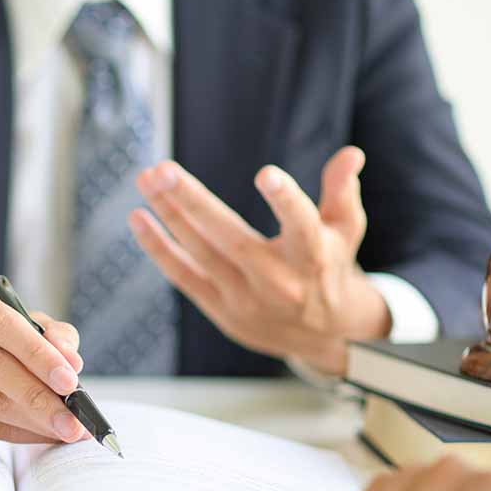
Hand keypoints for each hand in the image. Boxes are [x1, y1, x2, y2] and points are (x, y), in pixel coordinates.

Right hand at [0, 280, 86, 442]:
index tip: (70, 378)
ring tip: (67, 431)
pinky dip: (20, 433)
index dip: (37, 351)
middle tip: (76, 419)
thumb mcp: (15, 322)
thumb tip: (73, 362)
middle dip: (41, 395)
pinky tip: (45, 435)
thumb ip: (50, 333)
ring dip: (35, 420)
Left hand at [129, 147, 389, 374]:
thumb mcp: (345, 230)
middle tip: (164, 170)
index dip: (286, 201)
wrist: (321, 337)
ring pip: (199, 254)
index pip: (302, 227)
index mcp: (313, 257)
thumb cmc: (329, 267)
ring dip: (169, 215)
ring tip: (147, 178)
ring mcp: (244, 299)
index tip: (266, 174)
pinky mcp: (219, 308)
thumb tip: (351, 153)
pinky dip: (159, 249)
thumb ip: (343, 192)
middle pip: (232, 239)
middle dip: (194, 204)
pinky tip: (139, 218)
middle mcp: (277, 281)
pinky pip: (182, 276)